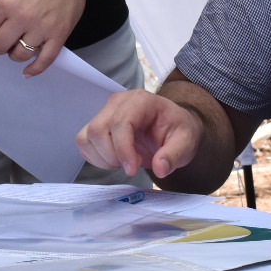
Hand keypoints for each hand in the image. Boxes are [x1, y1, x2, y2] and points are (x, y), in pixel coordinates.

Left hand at [0, 0, 92, 75]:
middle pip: (0, 45)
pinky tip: (28, 71)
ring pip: (20, 55)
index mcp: (6, 2)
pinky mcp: (60, 34)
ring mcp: (42, 28)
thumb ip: (5, 5)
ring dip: (15, 55)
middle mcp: (22, 17)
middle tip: (1, 43)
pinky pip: (45, 60)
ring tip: (16, 49)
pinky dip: (35, 69)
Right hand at [77, 89, 203, 178]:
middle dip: (112, 155)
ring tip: (124, 162)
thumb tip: (160, 168)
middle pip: (98, 130)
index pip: (120, 122)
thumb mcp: (186, 143)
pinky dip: (96, 157)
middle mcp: (118, 102)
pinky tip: (115, 160)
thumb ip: (174, 155)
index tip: (133, 169)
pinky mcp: (98, 124)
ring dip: (102, 157)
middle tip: (133, 165)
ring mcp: (106, 112)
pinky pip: (84, 143)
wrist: (172, 127)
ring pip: (87, 137)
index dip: (123, 149)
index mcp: (141, 101)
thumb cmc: (177, 131)